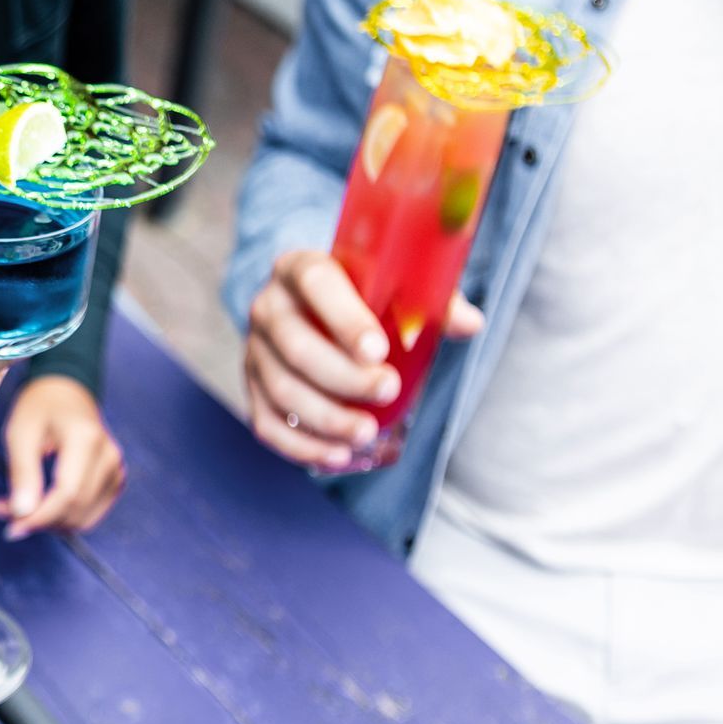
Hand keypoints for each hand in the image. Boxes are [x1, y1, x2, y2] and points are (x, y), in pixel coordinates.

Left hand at [0, 376, 124, 538]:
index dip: (39, 517)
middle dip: (38, 520)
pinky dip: (62, 518)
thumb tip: (22, 513)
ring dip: (48, 523)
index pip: (67, 493)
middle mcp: (108, 456)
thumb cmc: (40, 407)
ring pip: (82, 519)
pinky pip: (88, 515)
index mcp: (86, 439)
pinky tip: (41, 506)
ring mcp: (115, 470)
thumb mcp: (20, 433)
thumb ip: (22, 473)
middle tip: (3, 512)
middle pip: (75, 509)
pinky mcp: (114, 481)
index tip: (11, 527)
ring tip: (19, 508)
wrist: (65, 393)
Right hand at [244, 250, 482, 468]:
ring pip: (282, 390)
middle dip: (343, 377)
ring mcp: (255, 350)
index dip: (346, 319)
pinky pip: (267, 423)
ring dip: (325, 418)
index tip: (380, 351)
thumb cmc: (364, 294)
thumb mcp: (395, 284)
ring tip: (366, 434)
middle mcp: (269, 307)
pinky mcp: (252, 387)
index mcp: (301, 268)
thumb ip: (432, 300)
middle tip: (388, 390)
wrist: (312, 308)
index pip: (317, 285)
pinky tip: (337, 455)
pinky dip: (301, 445)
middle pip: (297, 347)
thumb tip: (470, 324)